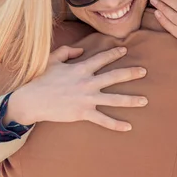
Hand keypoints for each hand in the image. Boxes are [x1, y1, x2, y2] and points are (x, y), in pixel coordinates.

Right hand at [6, 46, 147, 131]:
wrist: (31, 100)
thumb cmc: (40, 79)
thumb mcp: (52, 59)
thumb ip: (67, 51)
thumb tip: (81, 49)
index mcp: (80, 68)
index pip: (102, 58)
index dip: (114, 53)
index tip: (125, 50)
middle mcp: (87, 82)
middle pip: (114, 76)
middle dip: (131, 73)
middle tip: (144, 71)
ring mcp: (86, 99)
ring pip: (114, 99)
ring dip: (131, 100)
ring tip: (145, 100)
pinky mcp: (83, 113)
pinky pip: (103, 120)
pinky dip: (116, 124)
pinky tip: (128, 127)